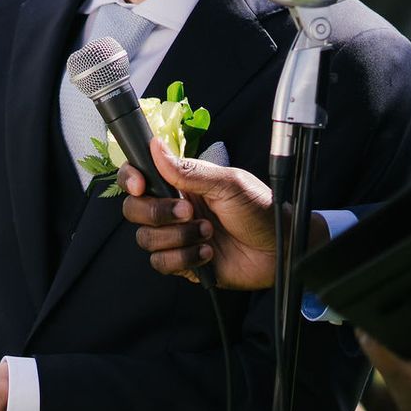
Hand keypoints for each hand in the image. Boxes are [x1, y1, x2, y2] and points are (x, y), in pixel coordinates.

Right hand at [120, 137, 278, 289]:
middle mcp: (175, 209)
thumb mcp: (228, 183)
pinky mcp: (183, 263)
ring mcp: (177, 237)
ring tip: (208, 233)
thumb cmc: (261, 210)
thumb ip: (188, 171)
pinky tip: (208, 253)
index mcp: (182, 184)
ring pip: (146, 239)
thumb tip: (156, 147)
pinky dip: (183, 258)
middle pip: (135, 209)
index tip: (139, 185)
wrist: (279, 250)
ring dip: (177, 237)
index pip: (140, 176)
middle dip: (157, 213)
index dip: (130, 179)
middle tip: (189, 213)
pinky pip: (161, 263)